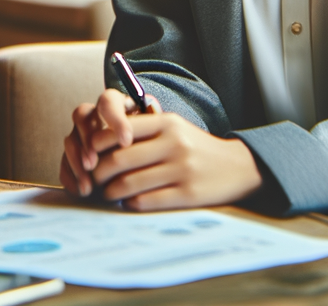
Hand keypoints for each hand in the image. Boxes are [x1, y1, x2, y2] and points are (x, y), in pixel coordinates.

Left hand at [60, 88, 261, 209]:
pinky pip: (145, 201)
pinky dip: (129, 204)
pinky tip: (127, 202)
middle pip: (118, 160)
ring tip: (106, 193)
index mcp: (167, 122)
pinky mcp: (188, 194)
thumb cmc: (194, 147)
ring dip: (110, 192)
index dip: (96, 145)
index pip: (119, 130)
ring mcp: (181, 169)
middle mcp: (173, 143)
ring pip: (128, 183)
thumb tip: (97, 142)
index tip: (88, 155)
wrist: (238, 166)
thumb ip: (142, 129)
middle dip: (97, 173)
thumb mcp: (174, 127)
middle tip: (91, 179)